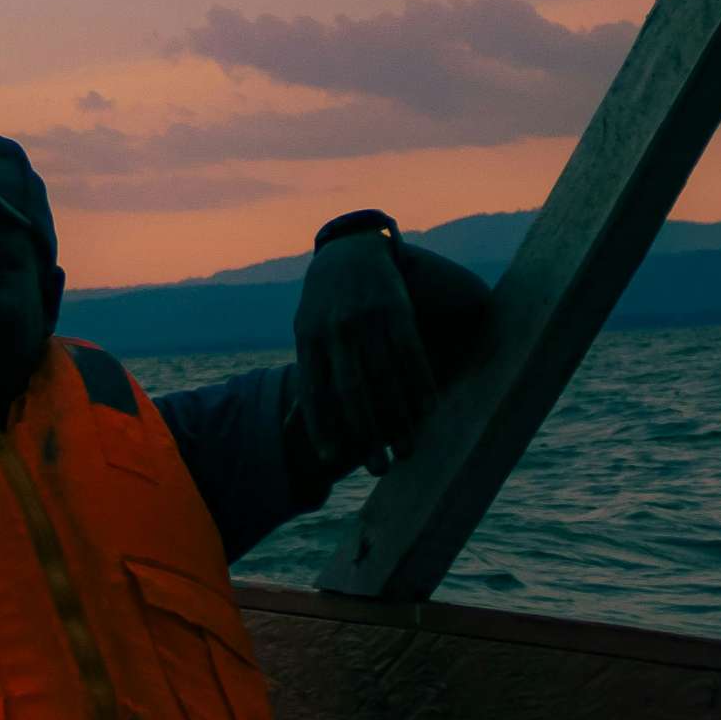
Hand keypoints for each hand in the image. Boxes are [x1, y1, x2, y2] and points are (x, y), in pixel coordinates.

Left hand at [294, 228, 438, 474]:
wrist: (350, 250)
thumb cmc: (323, 303)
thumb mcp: (306, 330)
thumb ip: (307, 372)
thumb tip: (289, 424)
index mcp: (309, 338)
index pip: (314, 391)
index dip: (322, 426)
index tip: (331, 459)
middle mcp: (337, 330)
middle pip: (353, 391)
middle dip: (366, 434)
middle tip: (379, 469)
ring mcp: (367, 318)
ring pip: (386, 377)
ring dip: (400, 418)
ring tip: (409, 448)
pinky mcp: (396, 308)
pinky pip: (411, 352)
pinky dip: (422, 383)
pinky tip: (431, 409)